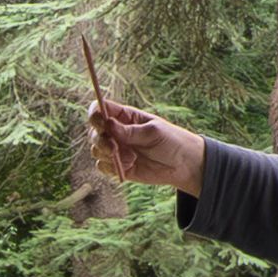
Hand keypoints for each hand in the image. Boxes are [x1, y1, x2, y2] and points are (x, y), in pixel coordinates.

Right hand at [85, 97, 204, 195]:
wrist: (183, 165)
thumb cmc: (171, 141)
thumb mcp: (153, 132)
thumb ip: (130, 131)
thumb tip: (108, 125)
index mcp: (125, 116)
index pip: (100, 109)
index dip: (94, 113)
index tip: (99, 122)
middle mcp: (117, 132)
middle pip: (94, 131)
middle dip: (99, 139)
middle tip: (113, 147)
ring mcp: (116, 149)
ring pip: (96, 149)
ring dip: (107, 155)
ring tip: (130, 158)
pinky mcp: (118, 166)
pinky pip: (102, 166)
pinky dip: (111, 167)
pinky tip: (129, 166)